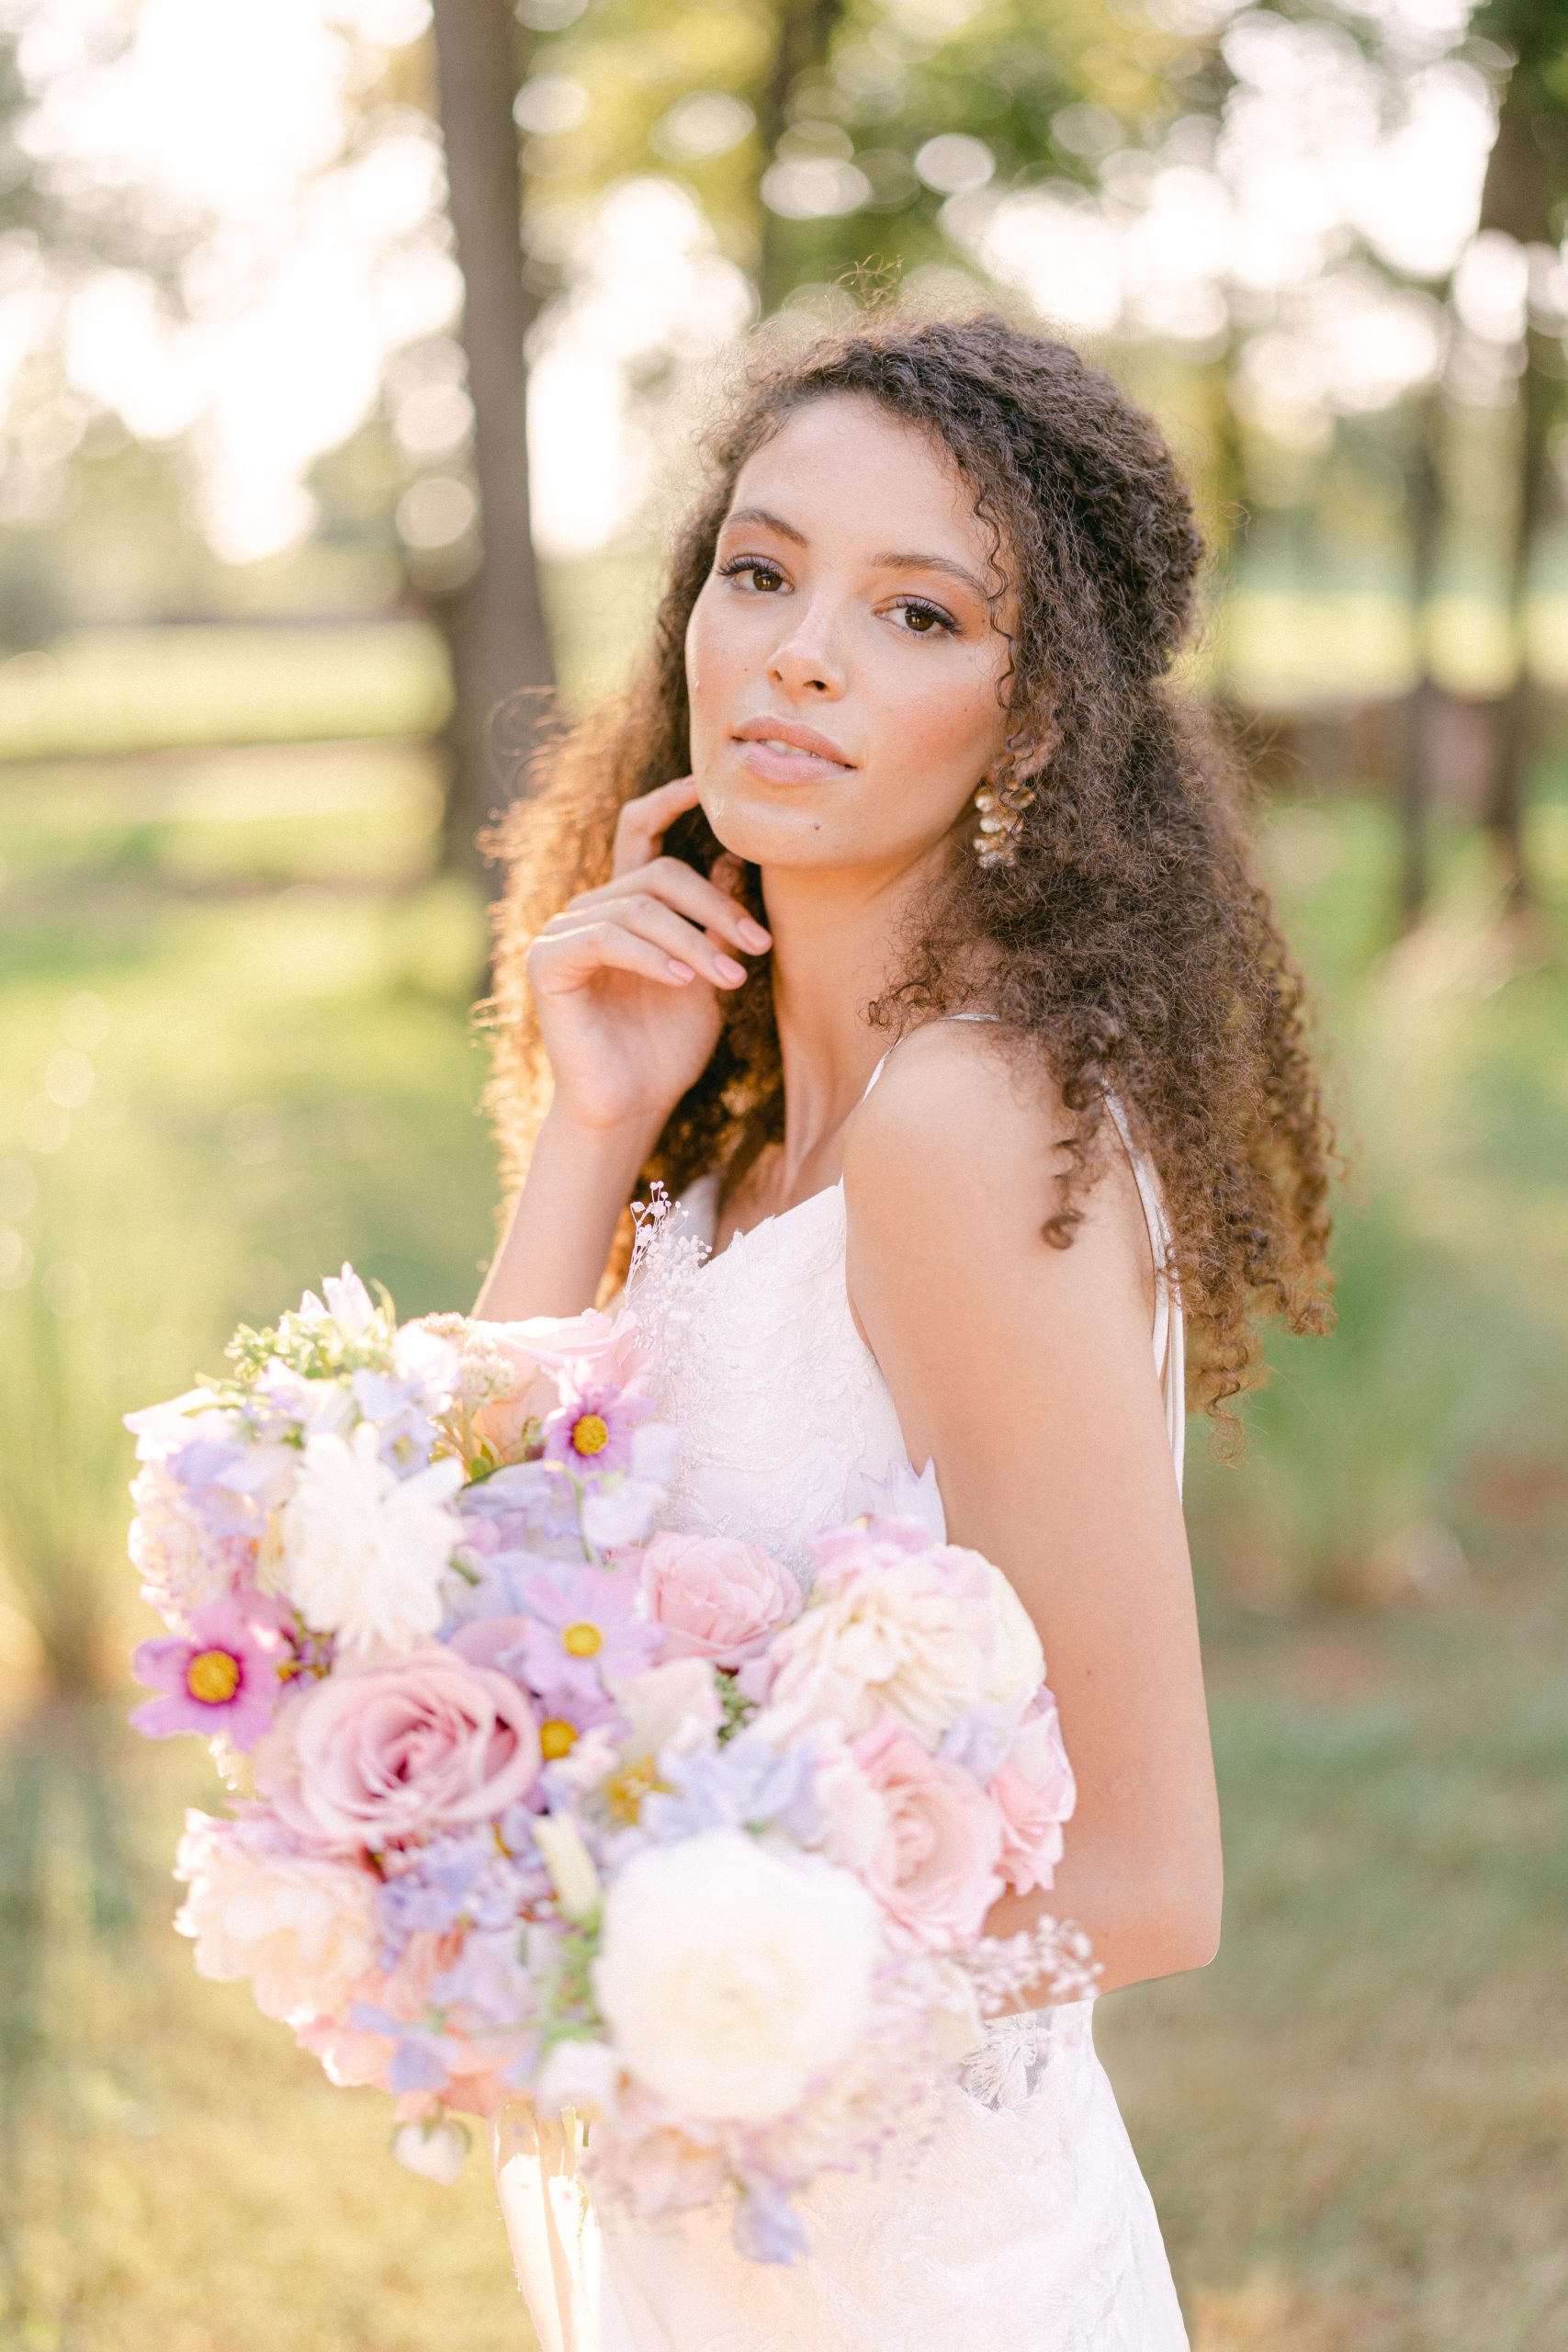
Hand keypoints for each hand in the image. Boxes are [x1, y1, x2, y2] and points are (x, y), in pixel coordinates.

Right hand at [525, 777, 770, 1139]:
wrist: (631, 1107)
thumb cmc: (667, 1049)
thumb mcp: (706, 976)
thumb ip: (714, 922)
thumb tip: (733, 859)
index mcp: (625, 907)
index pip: (639, 832)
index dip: (668, 801)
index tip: (707, 787)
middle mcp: (590, 911)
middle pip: (658, 873)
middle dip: (716, 905)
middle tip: (758, 945)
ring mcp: (563, 933)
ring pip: (639, 905)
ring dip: (696, 940)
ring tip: (732, 977)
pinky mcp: (548, 962)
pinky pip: (607, 937)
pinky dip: (654, 955)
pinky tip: (686, 982)